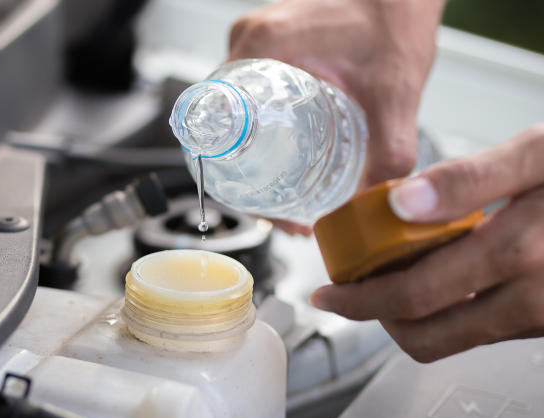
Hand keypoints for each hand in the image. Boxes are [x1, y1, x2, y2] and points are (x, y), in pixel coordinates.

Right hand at [228, 0, 444, 185]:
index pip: (215, 117)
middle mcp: (249, 41)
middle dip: (246, 169)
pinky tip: (288, 146)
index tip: (256, 196)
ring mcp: (255, 41)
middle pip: (222, 120)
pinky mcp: (268, 44)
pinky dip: (263, 122)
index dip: (230, 167)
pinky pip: (249, 92)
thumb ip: (391, 152)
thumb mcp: (395, 93)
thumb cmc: (394, 17)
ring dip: (253, 147)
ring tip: (285, 186)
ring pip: (234, 108)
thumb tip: (378, 201)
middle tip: (279, 205)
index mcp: (263, 46)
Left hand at [310, 125, 543, 361]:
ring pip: (451, 340)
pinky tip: (441, 276)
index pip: (412, 298)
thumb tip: (397, 204)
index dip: (358, 300)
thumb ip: (467, 178)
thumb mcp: (537, 153)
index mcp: (518, 254)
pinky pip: (482, 331)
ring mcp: (543, 319)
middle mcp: (532, 299)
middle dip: (375, 315)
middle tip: (349, 289)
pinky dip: (446, 313)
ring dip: (409, 317)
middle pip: (423, 335)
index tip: (328, 289)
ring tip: (391, 277)